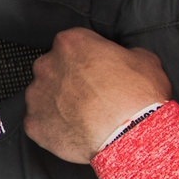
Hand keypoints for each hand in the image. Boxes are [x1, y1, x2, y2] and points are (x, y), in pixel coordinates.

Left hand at [25, 27, 170, 163]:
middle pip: (54, 68)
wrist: (131, 134)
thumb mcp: (144, 60)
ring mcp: (36, 95)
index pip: (73, 44)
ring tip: (84, 116)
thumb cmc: (137, 98)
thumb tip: (124, 59)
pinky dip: (53, 127)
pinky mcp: (33, 123)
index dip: (87, 58)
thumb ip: (124, 54)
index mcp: (71, 43)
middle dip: (69, 80)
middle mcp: (47, 65)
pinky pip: (40, 122)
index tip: (96, 69)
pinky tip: (74, 131)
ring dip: (59, 103)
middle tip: (91, 94)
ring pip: (44, 95)